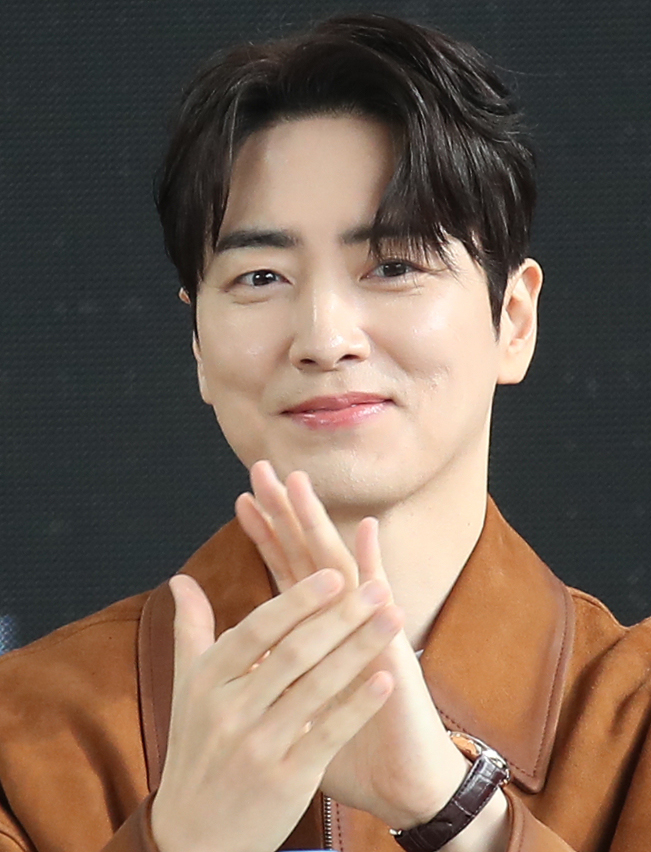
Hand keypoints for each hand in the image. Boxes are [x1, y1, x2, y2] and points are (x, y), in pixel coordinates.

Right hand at [150, 566, 401, 851]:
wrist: (193, 836)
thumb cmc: (197, 746)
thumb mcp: (186, 686)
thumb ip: (191, 628)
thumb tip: (180, 578)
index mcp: (208, 680)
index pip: (258, 629)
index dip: (298, 600)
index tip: (335, 574)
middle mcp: (230, 710)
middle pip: (295, 653)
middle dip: (342, 616)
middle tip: (378, 586)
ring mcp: (258, 747)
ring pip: (317, 688)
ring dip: (360, 648)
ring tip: (393, 619)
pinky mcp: (286, 780)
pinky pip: (328, 735)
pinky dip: (358, 706)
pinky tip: (386, 680)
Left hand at [235, 461, 470, 829]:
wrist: (399, 781)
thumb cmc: (347, 745)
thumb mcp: (293, 706)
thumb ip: (268, 676)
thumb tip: (235, 664)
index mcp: (317, 632)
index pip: (287, 572)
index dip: (266, 537)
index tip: (243, 501)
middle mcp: (342, 620)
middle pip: (307, 555)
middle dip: (284, 513)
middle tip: (261, 470)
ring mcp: (366, 628)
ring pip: (336, 566)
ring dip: (317, 524)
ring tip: (298, 484)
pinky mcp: (389, 646)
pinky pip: (380, 600)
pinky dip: (373, 564)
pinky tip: (366, 529)